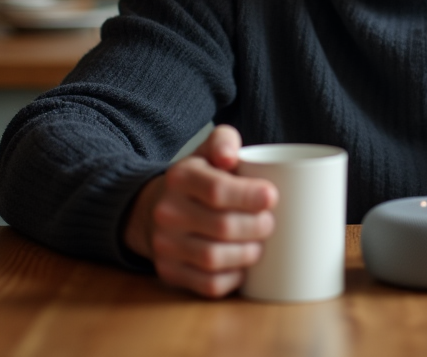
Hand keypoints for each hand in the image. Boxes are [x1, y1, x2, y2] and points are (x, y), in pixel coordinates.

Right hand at [123, 125, 276, 297]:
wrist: (153, 209)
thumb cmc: (197, 179)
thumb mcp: (206, 151)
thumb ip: (223, 141)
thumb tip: (230, 156)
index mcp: (180, 178)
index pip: (217, 191)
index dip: (250, 196)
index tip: (272, 197)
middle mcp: (167, 212)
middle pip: (222, 227)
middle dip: (257, 227)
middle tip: (270, 223)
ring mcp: (165, 246)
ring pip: (214, 259)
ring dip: (247, 254)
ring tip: (259, 245)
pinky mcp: (169, 273)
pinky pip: (207, 285)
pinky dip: (232, 279)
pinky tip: (242, 267)